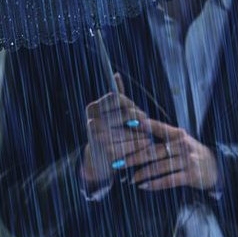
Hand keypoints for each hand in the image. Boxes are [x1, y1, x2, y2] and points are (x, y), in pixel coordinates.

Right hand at [79, 74, 151, 188]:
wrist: (97, 161)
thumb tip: (116, 75)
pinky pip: (133, 144)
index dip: (131, 105)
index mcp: (92, 108)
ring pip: (132, 130)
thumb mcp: (110, 114)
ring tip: (144, 138)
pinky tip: (142, 148)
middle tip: (145, 126)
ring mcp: (98, 136)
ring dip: (143, 134)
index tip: (137, 113)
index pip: (117, 97)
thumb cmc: (108, 133)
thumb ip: (116, 97)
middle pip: (126, 112)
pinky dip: (141, 146)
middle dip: (139, 119)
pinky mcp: (107, 151)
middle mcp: (92, 120)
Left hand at [123, 119, 218, 190]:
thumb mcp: (180, 140)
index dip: (144, 125)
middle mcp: (183, 146)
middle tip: (118, 162)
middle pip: (153, 151)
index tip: (128, 124)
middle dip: (133, 157)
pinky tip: (143, 186)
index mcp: (178, 134)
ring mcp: (187, 161)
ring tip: (128, 178)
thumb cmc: (190, 152)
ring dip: (142, 174)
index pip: (159, 128)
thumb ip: (162, 135)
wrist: (216, 167)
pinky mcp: (191, 175)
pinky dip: (155, 184)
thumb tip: (136, 130)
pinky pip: (169, 180)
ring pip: (159, 167)